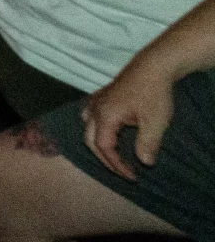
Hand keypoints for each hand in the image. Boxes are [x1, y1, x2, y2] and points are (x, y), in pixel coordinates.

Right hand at [84, 53, 178, 179]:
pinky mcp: (102, 94)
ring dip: (98, 142)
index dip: (116, 164)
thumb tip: (144, 162)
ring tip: (114, 152)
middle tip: (122, 170)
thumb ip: (147, 144)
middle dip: (105, 158)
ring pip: (86, 125)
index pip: (103, 147)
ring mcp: (97, 100)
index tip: (133, 175)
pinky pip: (90, 114)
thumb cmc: (153, 93)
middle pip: (90, 139)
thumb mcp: (155, 122)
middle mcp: (95, 108)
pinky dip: (97, 128)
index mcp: (105, 116)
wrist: (154, 66)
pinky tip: (110, 129)